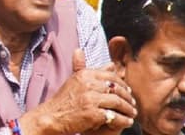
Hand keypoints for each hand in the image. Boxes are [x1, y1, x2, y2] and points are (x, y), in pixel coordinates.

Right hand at [20, 50, 135, 134]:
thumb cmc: (64, 100)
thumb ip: (93, 71)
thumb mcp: (75, 80)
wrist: (52, 117)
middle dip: (128, 97)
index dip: (122, 84)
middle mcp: (87, 84)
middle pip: (117, 89)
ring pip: (118, 102)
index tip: (128, 91)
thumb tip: (110, 63)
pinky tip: (127, 122)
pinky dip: (124, 120)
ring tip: (132, 114)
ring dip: (128, 109)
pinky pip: (115, 116)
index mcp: (84, 74)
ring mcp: (90, 99)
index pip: (111, 76)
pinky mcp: (93, 114)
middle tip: (132, 104)